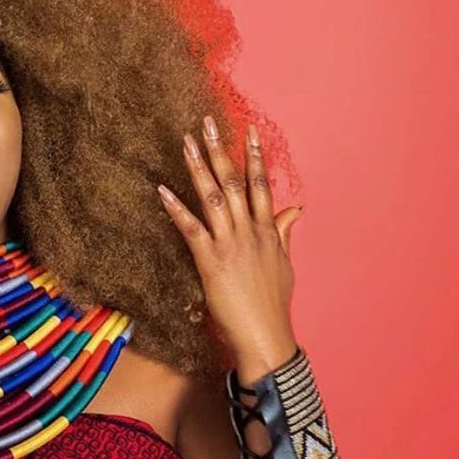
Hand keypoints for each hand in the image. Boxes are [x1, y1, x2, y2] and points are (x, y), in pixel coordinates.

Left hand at [156, 116, 301, 382]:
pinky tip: (162, 191)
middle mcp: (250, 232)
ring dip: (198, 168)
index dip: (254, 157)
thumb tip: (296, 208)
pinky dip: (176, 209)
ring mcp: (231, 244)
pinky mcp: (211, 261)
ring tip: (186, 143)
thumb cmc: (271, 303)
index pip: (262, 185)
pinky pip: (191, 229)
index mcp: (267, 231)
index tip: (248, 131)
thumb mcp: (283, 264)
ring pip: (215, 198)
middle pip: (236, 183)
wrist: (265, 335)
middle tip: (208, 123)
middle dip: (221, 150)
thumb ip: (284, 233)